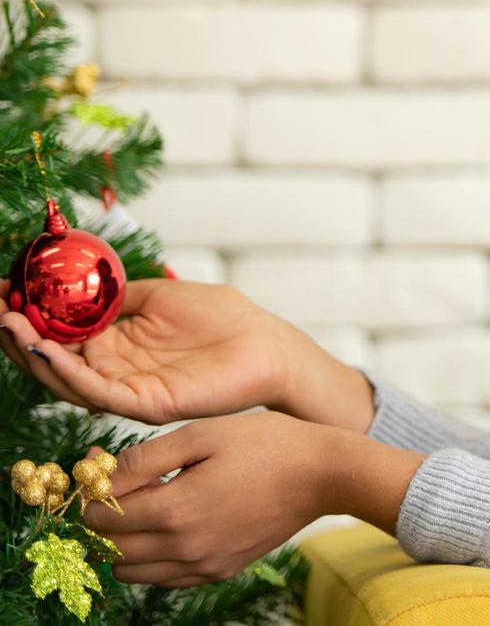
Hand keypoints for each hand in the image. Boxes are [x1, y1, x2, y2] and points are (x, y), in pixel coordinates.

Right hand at [0, 277, 370, 429]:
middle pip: (51, 361)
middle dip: (17, 337)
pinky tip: (45, 348)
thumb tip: (81, 284)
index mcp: (116, 345)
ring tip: (8, 325)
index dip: (28, 318)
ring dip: (32, 354)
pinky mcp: (144, 403)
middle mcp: (113, 370)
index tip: (1, 292)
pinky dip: (66, 372)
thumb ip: (118, 296)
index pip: (58, 336)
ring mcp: (126, 389)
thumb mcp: (159, 297)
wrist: (266, 345)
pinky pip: (96, 391)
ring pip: (65, 379)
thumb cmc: (222, 319)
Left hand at [82, 412, 425, 586]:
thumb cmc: (267, 444)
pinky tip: (172, 525)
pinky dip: (153, 559)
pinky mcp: (220, 571)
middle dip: (103, 522)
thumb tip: (97, 472)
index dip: (92, 496)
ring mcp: (204, 565)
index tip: (101, 473)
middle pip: (111, 551)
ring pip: (132, 572)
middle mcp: (185, 548)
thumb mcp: (203, 433)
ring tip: (146, 507)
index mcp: (176, 509)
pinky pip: (165, 580)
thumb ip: (145, 457)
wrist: (324, 474)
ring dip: (125, 544)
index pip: (102, 519)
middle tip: (119, 491)